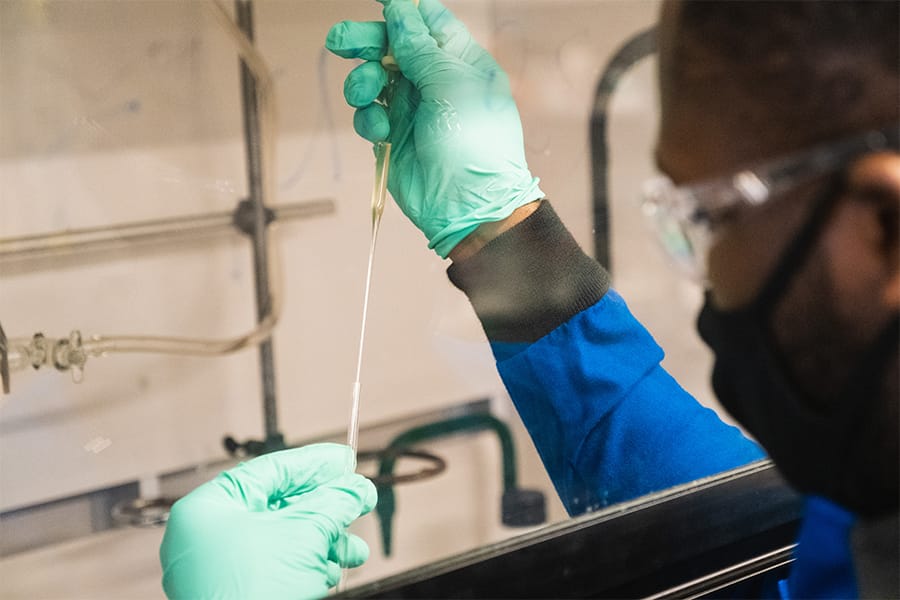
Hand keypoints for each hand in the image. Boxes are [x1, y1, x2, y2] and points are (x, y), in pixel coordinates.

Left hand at [159, 444, 376, 599]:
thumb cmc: (249, 593)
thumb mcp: (304, 533)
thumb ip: (334, 502)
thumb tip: (356, 488)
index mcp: (209, 510)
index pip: (268, 470)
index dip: (312, 463)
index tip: (342, 460)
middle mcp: (208, 537)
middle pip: (279, 506)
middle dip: (325, 507)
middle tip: (355, 498)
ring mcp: (220, 570)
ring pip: (283, 540)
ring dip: (325, 540)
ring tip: (353, 548)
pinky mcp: (238, 594)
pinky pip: (277, 568)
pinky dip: (309, 565)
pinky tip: (333, 569)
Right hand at [326, 0, 543, 257]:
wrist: (468, 205)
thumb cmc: (474, 142)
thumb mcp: (449, 83)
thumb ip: (419, 46)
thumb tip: (399, 8)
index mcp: (459, 61)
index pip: (428, 21)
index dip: (402, 9)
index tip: (377, 1)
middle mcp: (435, 81)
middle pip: (392, 47)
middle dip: (365, 42)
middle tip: (340, 41)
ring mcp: (413, 110)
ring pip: (373, 79)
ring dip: (362, 82)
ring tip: (365, 93)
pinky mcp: (393, 137)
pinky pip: (369, 115)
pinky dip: (369, 119)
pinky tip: (380, 131)